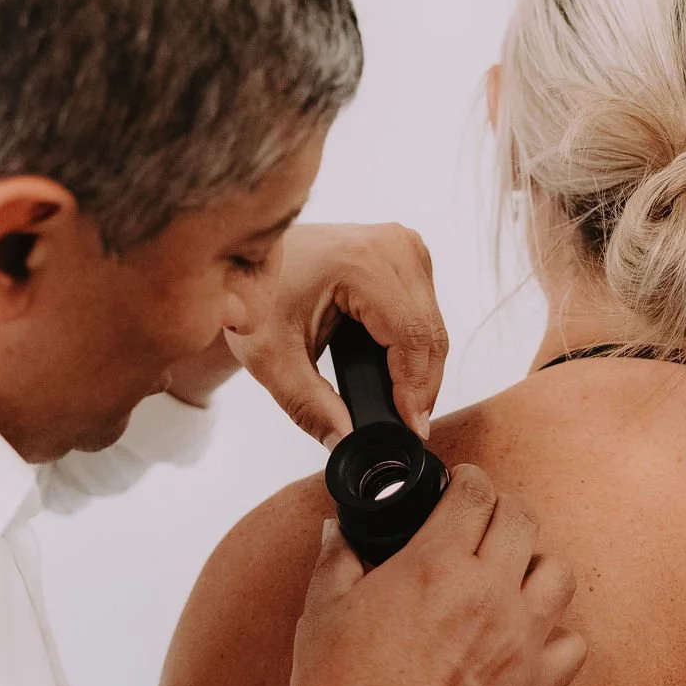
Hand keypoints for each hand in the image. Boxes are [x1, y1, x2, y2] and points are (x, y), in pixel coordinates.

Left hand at [227, 223, 448, 446]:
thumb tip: (345, 441)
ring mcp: (403, 245)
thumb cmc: (258, 298)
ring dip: (423, 368)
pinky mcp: (406, 253)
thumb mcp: (272, 358)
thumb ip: (309, 404)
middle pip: (430, 331)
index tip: (412, 428)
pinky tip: (400, 373)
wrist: (252, 263)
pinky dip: (417, 345)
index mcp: (361, 260)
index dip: (416, 388)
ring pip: (433, 323)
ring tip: (403, 406)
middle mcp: (391, 245)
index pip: (410, 335)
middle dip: (423, 385)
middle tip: (408, 427)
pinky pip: (427, 309)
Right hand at [286, 465, 585, 685]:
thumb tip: (338, 530)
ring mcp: (520, 642)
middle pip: (523, 520)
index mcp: (435, 565)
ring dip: (534, 567)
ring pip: (559, 574)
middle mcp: (488, 595)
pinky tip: (525, 639)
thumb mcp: (321, 613)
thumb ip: (337, 559)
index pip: (477, 493)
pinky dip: (556, 635)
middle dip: (502, 511)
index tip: (459, 488)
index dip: (468, 481)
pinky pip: (574, 644)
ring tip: (506, 580)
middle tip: (481, 524)